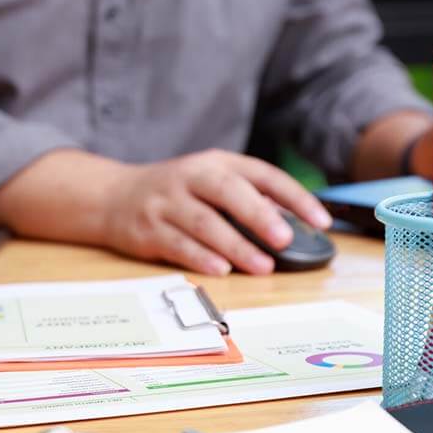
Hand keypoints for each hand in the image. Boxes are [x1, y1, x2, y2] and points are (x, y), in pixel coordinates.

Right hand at [102, 150, 331, 275]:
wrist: (111, 197)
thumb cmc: (174, 193)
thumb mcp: (209, 182)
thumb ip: (246, 198)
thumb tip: (289, 223)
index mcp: (214, 163)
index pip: (261, 174)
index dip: (294, 196)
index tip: (320, 220)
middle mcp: (189, 178)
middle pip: (229, 193)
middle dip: (260, 216)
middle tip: (286, 239)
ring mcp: (166, 203)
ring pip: (204, 223)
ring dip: (236, 245)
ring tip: (262, 266)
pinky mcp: (147, 229)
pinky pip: (177, 245)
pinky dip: (201, 258)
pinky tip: (222, 269)